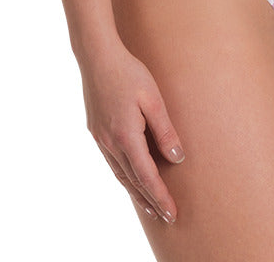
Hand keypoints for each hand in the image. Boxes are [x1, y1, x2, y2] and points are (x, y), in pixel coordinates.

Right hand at [80, 39, 185, 224]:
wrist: (97, 56)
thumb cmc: (129, 73)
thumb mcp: (154, 99)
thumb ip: (165, 131)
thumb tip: (177, 159)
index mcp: (126, 136)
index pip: (147, 176)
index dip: (160, 196)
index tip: (172, 213)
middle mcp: (110, 143)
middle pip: (133, 180)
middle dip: (150, 200)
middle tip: (166, 217)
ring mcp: (100, 138)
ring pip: (120, 174)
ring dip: (135, 192)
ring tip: (149, 205)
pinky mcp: (96, 131)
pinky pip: (112, 162)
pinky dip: (124, 176)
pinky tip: (130, 177)